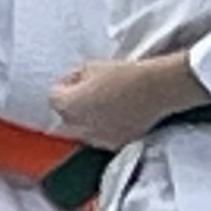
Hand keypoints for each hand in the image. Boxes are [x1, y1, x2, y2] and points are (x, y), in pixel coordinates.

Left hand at [45, 53, 192, 152]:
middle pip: (65, 117)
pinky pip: (101, 137)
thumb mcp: (93, 65)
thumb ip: (76, 76)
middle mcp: (78, 126)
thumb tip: (73, 83)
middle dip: (72, 105)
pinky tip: (118, 116)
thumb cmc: (126, 74)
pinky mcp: (115, 144)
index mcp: (70, 105)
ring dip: (87, 119)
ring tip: (105, 105)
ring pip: (82, 130)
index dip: (65, 85)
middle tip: (90, 92)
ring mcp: (97, 138)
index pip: (52, 96)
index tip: (78, 79)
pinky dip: (104, 129)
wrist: (158, 89)